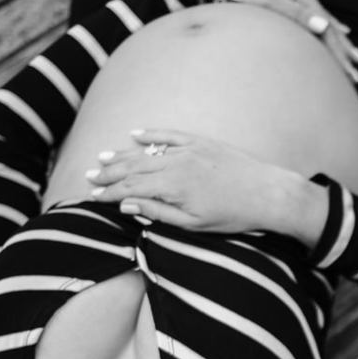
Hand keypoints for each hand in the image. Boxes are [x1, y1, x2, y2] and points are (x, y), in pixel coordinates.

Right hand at [87, 128, 327, 244]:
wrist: (269, 194)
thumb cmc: (234, 215)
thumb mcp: (194, 224)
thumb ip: (158, 213)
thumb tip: (126, 204)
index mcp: (172, 186)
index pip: (131, 188)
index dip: (109, 193)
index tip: (92, 197)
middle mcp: (177, 163)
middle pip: (134, 168)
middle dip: (109, 173)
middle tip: (88, 177)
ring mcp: (189, 150)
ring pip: (147, 152)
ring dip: (123, 156)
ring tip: (102, 159)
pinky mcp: (202, 143)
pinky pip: (170, 136)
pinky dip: (151, 135)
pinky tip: (135, 134)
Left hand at [199, 0, 357, 82]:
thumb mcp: (266, 1)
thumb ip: (296, 15)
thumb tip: (324, 27)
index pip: (326, 29)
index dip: (339, 53)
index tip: (350, 73)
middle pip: (329, 27)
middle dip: (344, 52)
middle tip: (357, 75)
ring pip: (325, 23)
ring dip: (340, 43)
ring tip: (355, 58)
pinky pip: (317, 17)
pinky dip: (331, 27)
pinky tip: (339, 30)